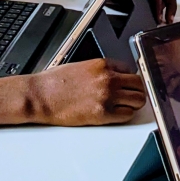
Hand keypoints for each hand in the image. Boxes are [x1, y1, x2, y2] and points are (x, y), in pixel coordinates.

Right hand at [27, 59, 145, 125]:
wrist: (41, 96)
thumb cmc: (55, 82)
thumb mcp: (81, 66)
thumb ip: (101, 71)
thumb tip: (115, 77)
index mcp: (103, 64)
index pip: (130, 70)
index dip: (128, 79)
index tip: (126, 85)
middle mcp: (108, 78)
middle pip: (139, 84)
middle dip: (136, 91)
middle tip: (130, 96)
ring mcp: (107, 96)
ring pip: (138, 100)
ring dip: (133, 104)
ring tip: (124, 106)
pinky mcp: (103, 113)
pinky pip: (127, 115)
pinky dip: (124, 115)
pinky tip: (115, 114)